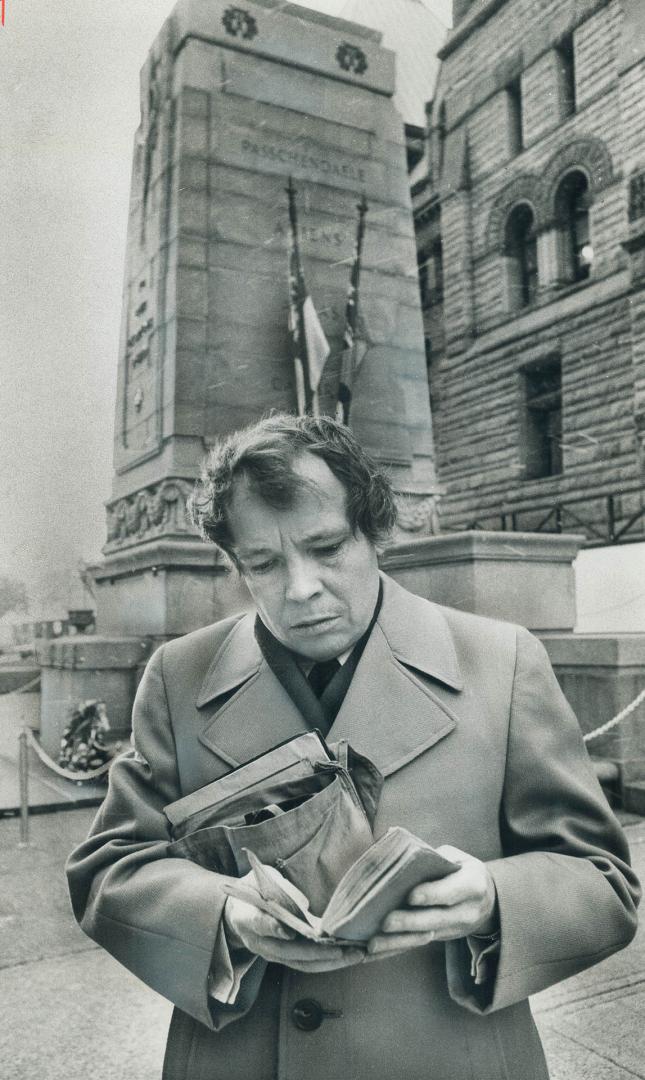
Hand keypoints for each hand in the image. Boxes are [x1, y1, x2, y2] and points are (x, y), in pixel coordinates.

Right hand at [224, 896, 364, 972]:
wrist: (239, 911)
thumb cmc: (253, 889)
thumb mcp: (260, 878)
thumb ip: (277, 887)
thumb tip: (302, 903)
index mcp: (246, 918)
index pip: (259, 923)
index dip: (273, 928)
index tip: (289, 931)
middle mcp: (259, 942)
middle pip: (288, 952)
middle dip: (317, 953)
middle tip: (342, 950)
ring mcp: (273, 953)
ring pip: (301, 963)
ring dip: (329, 962)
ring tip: (355, 955)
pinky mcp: (287, 955)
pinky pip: (308, 963)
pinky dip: (328, 961)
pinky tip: (348, 955)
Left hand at [367, 845, 496, 958]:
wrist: (488, 900)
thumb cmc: (463, 870)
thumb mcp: (456, 857)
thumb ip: (429, 853)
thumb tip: (393, 837)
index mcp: (473, 885)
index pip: (452, 891)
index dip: (432, 894)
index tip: (411, 896)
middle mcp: (466, 911)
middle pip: (436, 919)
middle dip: (410, 922)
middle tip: (386, 922)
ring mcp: (454, 929)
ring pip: (425, 937)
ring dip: (398, 942)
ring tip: (373, 943)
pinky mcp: (441, 939)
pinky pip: (417, 945)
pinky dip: (395, 949)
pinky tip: (374, 952)